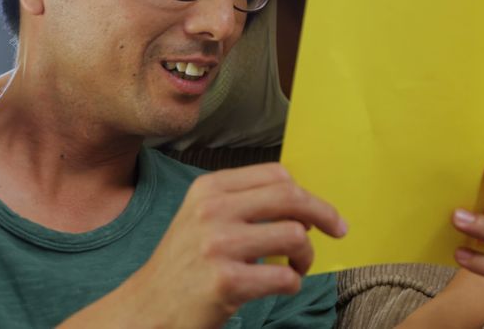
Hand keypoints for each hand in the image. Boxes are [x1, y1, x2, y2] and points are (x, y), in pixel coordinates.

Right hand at [118, 163, 346, 327]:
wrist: (147, 308)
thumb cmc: (184, 265)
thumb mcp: (203, 217)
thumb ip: (244, 202)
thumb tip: (301, 200)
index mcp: (209, 189)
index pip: (276, 175)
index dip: (308, 193)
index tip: (322, 213)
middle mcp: (212, 211)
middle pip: (290, 197)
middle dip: (323, 214)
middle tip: (337, 230)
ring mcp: (218, 246)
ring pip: (294, 236)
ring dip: (306, 255)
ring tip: (295, 268)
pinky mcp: (226, 282)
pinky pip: (285, 277)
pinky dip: (292, 284)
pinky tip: (279, 286)